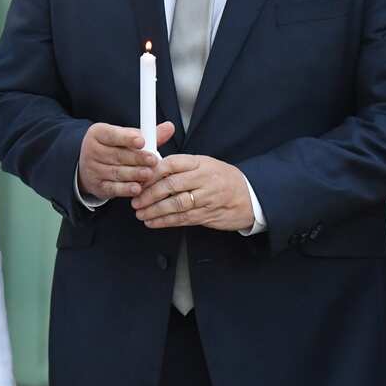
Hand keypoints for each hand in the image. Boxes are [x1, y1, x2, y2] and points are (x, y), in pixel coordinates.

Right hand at [77, 121, 174, 199]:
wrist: (90, 166)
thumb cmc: (113, 148)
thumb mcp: (125, 137)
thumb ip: (147, 134)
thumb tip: (169, 127)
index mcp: (99, 133)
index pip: (112, 135)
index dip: (127, 138)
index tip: (142, 141)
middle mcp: (92, 150)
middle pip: (117, 155)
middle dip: (137, 158)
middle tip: (153, 160)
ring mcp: (93, 169)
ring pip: (116, 172)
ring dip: (134, 174)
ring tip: (149, 174)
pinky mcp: (97, 186)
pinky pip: (113, 188)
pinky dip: (126, 189)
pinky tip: (138, 188)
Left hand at [132, 154, 253, 231]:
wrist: (250, 196)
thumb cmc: (223, 178)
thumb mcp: (205, 164)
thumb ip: (181, 167)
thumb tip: (153, 170)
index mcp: (200, 163)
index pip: (172, 163)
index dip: (153, 172)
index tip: (139, 179)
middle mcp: (203, 179)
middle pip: (171, 185)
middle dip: (149, 194)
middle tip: (135, 199)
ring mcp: (206, 198)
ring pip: (175, 205)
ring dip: (155, 210)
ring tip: (141, 213)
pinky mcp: (207, 215)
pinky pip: (183, 219)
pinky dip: (165, 221)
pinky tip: (153, 222)